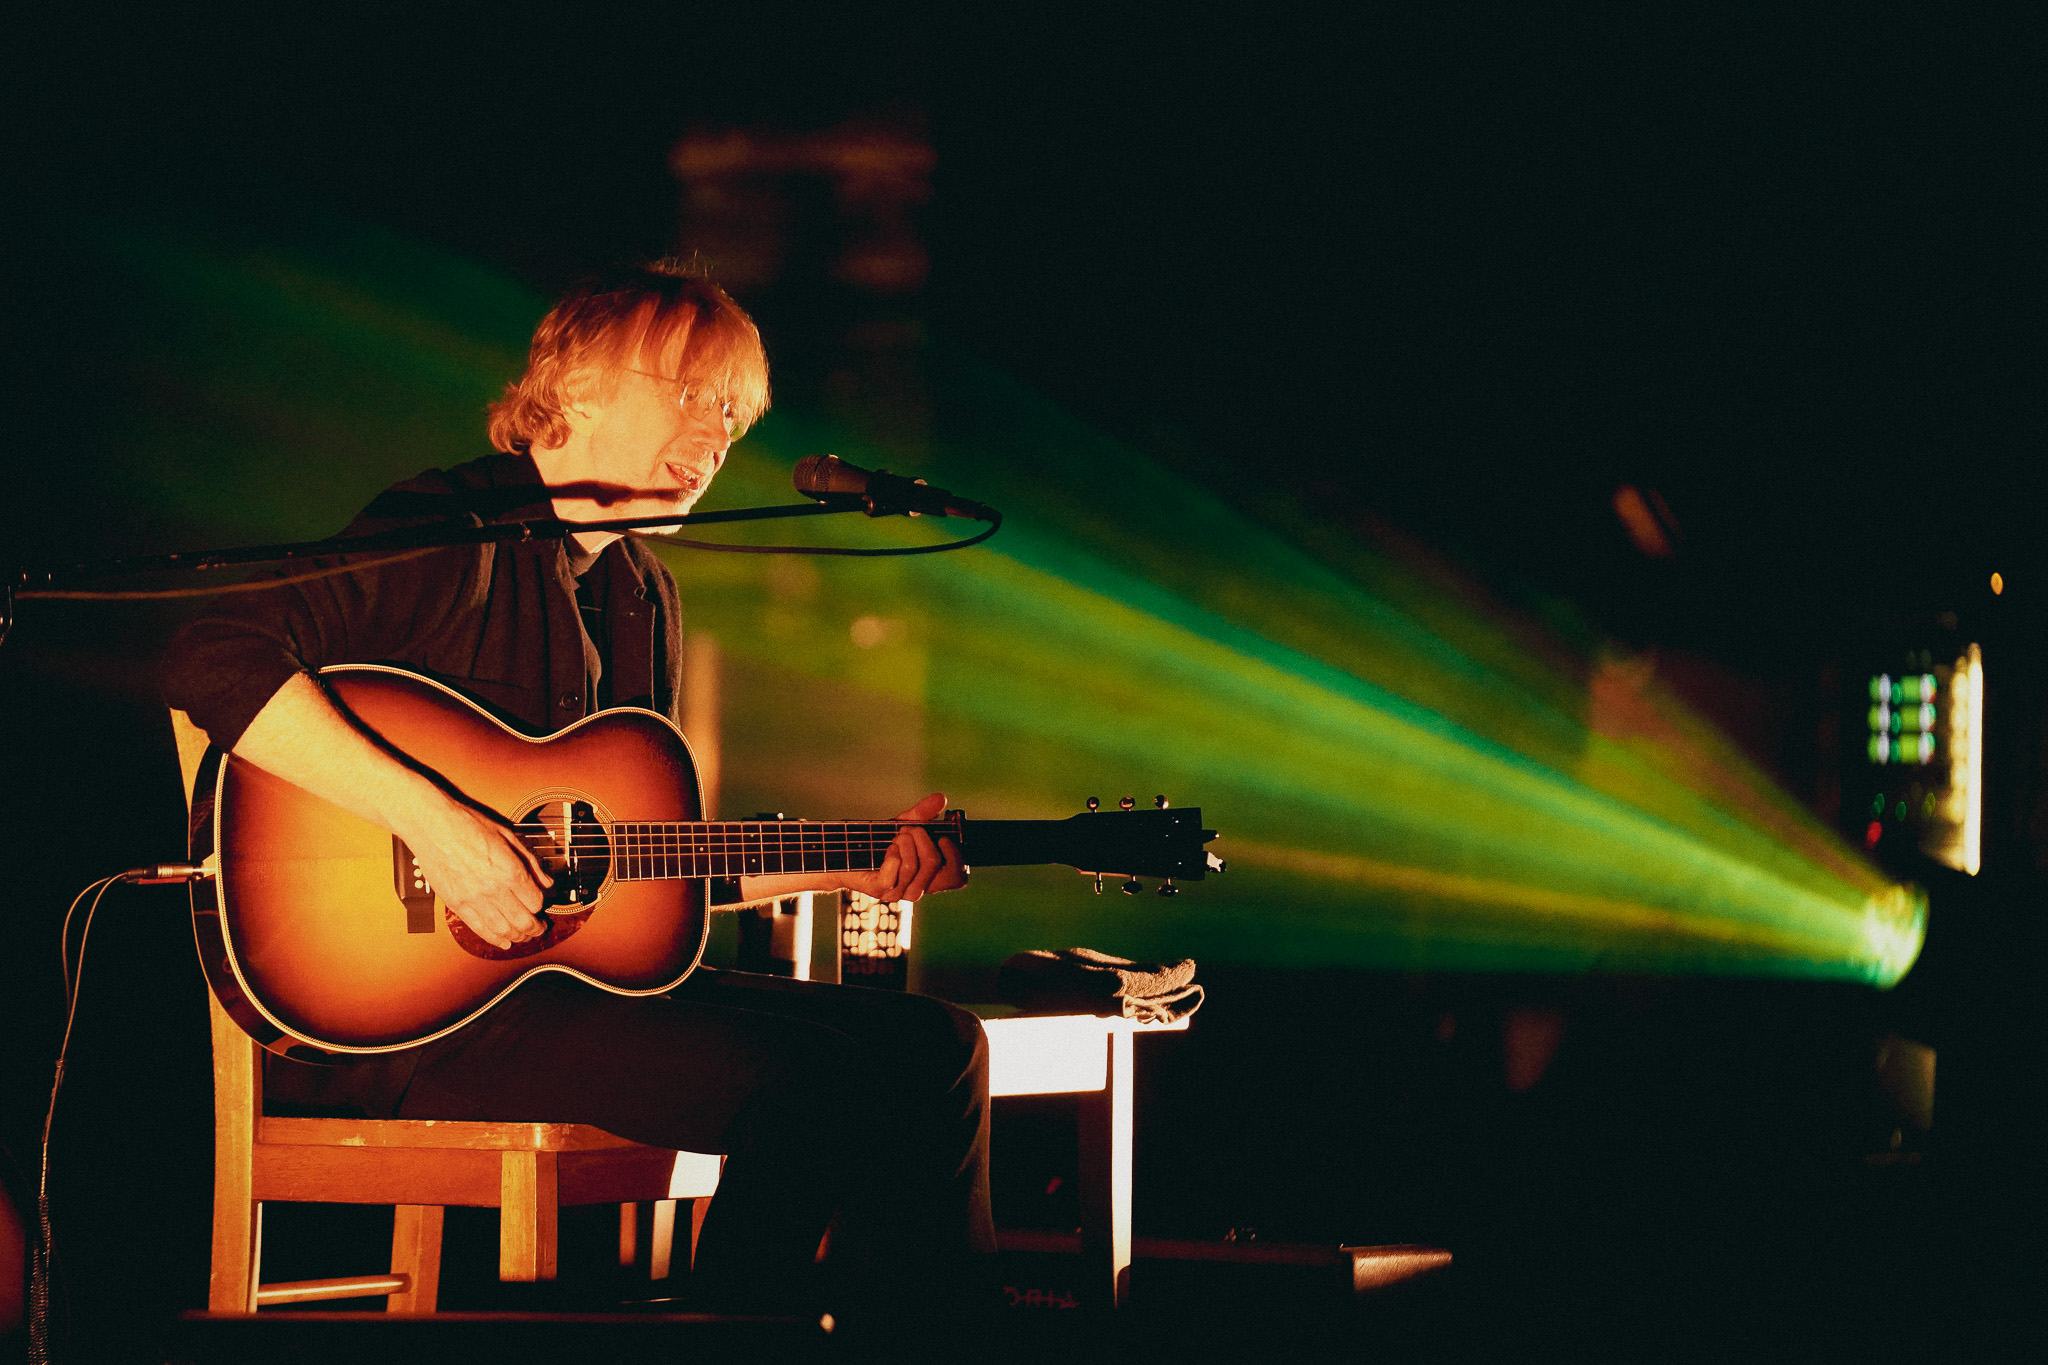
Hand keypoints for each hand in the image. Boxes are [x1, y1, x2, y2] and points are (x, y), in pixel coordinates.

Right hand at [399, 796, 553, 949]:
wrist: (431, 825)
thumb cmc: (467, 824)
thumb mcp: (509, 836)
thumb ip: (530, 862)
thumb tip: (546, 881)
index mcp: (510, 870)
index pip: (536, 901)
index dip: (542, 905)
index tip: (541, 904)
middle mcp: (493, 889)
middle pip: (523, 921)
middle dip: (535, 928)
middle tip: (539, 928)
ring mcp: (473, 899)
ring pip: (503, 930)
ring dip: (518, 937)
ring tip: (524, 936)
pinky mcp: (456, 904)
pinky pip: (479, 929)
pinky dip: (494, 939)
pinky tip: (503, 942)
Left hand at [843, 792, 967, 902]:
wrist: (845, 852)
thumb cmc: (876, 842)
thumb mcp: (903, 825)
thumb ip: (923, 813)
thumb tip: (942, 797)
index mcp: (929, 877)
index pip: (957, 878)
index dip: (955, 857)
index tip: (942, 837)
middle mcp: (918, 888)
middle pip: (936, 865)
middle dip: (923, 840)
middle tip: (908, 830)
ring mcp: (900, 892)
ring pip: (914, 867)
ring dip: (905, 844)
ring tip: (896, 837)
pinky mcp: (882, 890)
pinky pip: (896, 870)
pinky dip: (893, 854)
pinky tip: (887, 848)